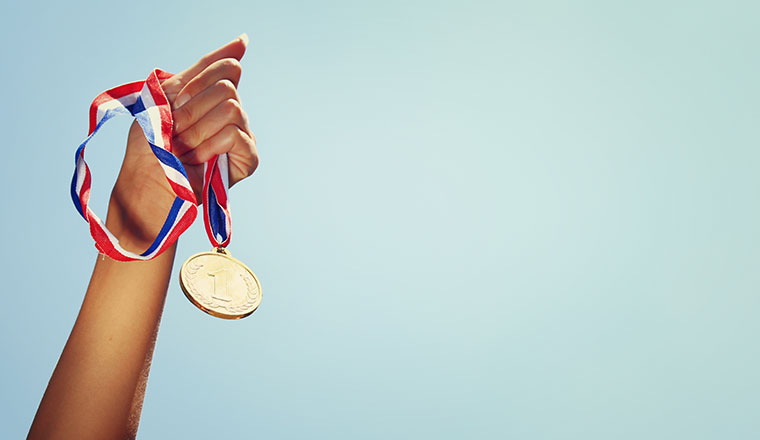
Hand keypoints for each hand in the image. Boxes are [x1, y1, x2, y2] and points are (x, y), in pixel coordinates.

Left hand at [107, 35, 257, 250]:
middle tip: (175, 131)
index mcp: (215, 96)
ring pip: (231, 107)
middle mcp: (234, 113)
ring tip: (184, 148)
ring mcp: (243, 135)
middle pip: (227, 85)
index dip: (198, 81)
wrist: (147, 182)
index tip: (177, 102)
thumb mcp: (169, 96)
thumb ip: (200, 70)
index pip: (227, 66)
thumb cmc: (151, 144)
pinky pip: (234, 134)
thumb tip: (243, 41)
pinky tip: (197, 159)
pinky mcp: (249, 159)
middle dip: (193, 107)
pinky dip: (208, 145)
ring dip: (197, 128)